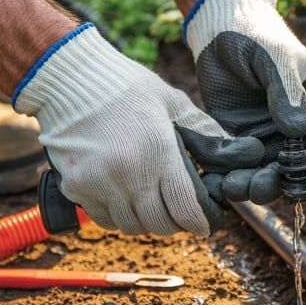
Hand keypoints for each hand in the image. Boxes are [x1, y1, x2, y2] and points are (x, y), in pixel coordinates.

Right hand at [14, 24, 263, 234]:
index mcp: (158, 151)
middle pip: (159, 224)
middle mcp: (128, 173)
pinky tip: (124, 198)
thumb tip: (238, 151)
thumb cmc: (125, 86)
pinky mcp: (76, 188)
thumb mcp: (172, 101)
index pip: (184, 208)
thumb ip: (204, 131)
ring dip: (145, 221)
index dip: (199, 222)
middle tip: (178, 212)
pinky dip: (118, 216)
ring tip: (151, 204)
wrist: (68, 78)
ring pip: (131, 226)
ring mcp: (99, 184)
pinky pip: (104, 220)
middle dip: (174, 222)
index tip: (205, 223)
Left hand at [183, 0, 305, 203]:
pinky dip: (228, 181)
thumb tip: (298, 130)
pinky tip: (214, 182)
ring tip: (233, 186)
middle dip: (285, 186)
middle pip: (304, 171)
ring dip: (254, 188)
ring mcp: (272, 141)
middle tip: (260, 187)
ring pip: (271, 178)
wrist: (220, 32)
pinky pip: (239, 171)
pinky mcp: (242, 145)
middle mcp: (303, 131)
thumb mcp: (274, 57)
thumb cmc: (257, 36)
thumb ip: (286, 91)